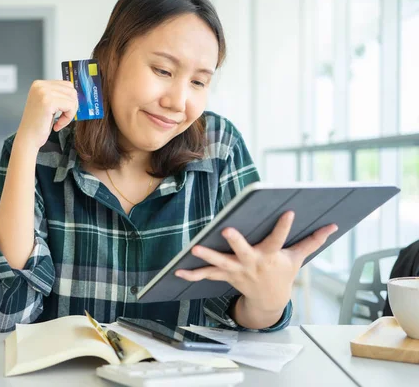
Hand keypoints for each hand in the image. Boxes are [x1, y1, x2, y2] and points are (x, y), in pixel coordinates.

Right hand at [16, 80, 78, 149]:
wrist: (28, 139)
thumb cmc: (37, 126)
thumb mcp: (48, 106)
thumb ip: (59, 96)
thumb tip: (77, 95)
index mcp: (39, 84)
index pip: (66, 85)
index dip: (69, 100)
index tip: (63, 112)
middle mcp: (40, 85)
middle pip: (71, 90)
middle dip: (71, 106)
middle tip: (63, 118)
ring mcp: (43, 92)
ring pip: (72, 99)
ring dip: (70, 113)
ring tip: (60, 122)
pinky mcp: (48, 102)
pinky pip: (70, 106)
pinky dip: (67, 118)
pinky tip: (57, 125)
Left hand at [175, 211, 337, 314]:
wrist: (268, 300)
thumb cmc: (282, 273)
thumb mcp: (297, 259)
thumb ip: (312, 241)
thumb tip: (334, 226)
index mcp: (271, 256)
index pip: (279, 238)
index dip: (284, 226)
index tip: (288, 212)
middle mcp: (252, 263)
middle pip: (243, 251)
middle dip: (236, 241)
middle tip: (227, 230)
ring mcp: (237, 270)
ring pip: (221, 263)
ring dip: (208, 257)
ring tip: (195, 249)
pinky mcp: (225, 276)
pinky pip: (206, 276)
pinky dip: (192, 274)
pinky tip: (178, 270)